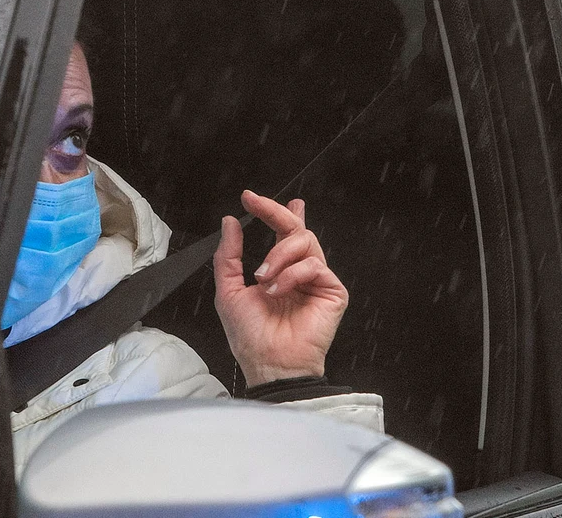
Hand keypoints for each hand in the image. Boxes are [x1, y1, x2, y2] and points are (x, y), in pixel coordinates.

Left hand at [213, 192, 348, 386]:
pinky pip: (314, 265)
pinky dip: (292, 274)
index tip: (250, 199)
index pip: (281, 232)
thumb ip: (229, 255)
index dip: (270, 211)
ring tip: (263, 276)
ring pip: (305, 241)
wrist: (269, 363)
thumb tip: (230, 223)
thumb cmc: (250, 336)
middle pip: (296, 228)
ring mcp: (317, 280)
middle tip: (256, 205)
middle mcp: (299, 271)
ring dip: (278, 254)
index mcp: (279, 270)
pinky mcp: (332, 290)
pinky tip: (278, 290)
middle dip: (275, 212)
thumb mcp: (228, 291)